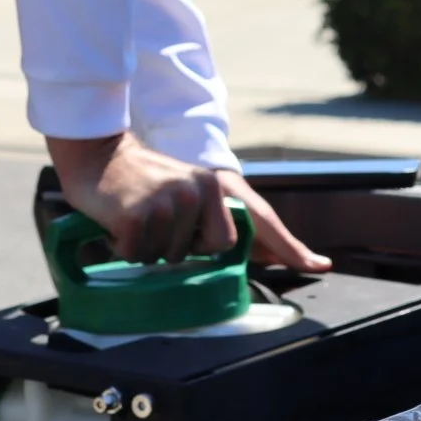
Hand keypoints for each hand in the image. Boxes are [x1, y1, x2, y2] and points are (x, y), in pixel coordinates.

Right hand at [44, 134, 331, 273]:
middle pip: (212, 251)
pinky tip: (121, 221)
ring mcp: (173, 203)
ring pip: (170, 258)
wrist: (100, 156)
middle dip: (185, 248)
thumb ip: (222, 220)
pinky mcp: (143, 215)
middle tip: (162, 223)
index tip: (320, 264)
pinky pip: (139, 255)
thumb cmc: (144, 181)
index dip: (291, 248)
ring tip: (138, 217)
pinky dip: (126, 246)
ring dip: (150, 247)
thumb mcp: (191, 192)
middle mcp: (202, 192)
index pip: (260, 223)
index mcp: (218, 187)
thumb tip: (266, 253)